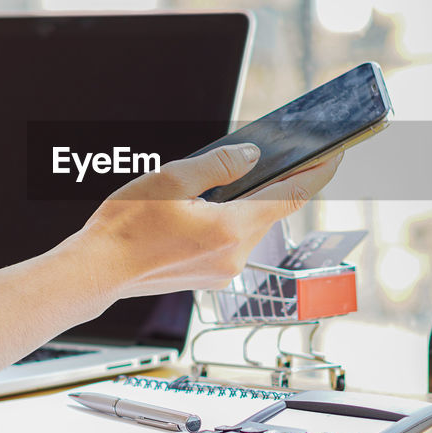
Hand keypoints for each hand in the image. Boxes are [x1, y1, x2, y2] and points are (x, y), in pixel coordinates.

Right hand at [77, 145, 343, 298]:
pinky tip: (196, 212)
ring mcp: (222, 272)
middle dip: (264, 184)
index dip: (318, 172)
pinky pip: (228, 242)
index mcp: (231, 229)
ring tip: (204, 189)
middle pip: (267, 210)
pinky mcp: (208, 278)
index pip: (291, 196)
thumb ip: (220, 165)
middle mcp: (234, 256)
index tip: (335, 154)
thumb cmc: (126, 227)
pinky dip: (223, 222)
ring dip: (237, 204)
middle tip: (256, 157)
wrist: (96, 271)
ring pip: (246, 227)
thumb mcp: (173, 179)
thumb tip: (252, 156)